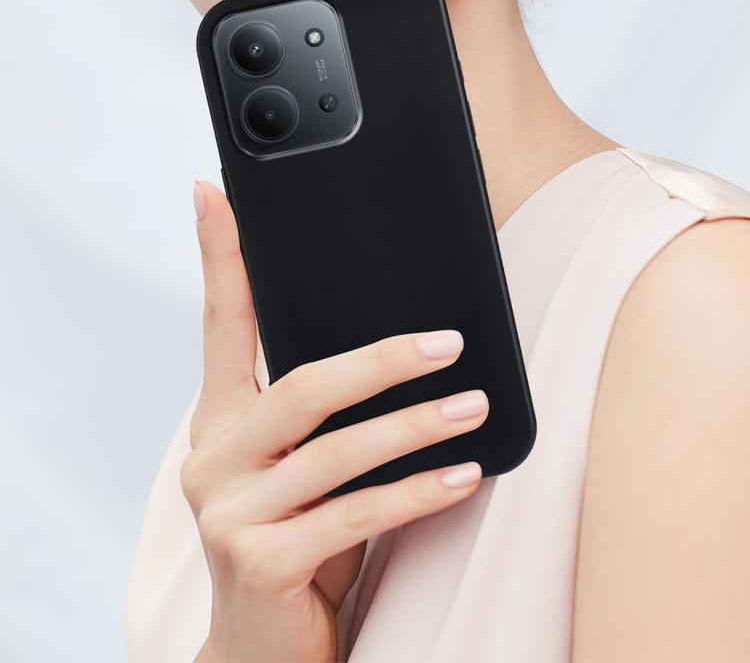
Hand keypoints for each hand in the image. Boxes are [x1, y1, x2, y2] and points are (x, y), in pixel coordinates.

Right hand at [185, 181, 488, 662]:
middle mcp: (214, 457)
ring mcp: (229, 512)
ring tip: (472, 406)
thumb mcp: (300, 467)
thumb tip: (395, 349)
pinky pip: (356, 513)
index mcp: (220, 421)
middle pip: (304, 386)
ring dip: (415, 424)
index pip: (221, 324)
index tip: (216, 193)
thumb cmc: (293, 537)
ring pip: (338, 450)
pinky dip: (416, 490)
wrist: (260, 643)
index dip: (219, 257)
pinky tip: (462, 474)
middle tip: (447, 342)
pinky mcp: (259, 562)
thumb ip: (321, 416)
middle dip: (383, 359)